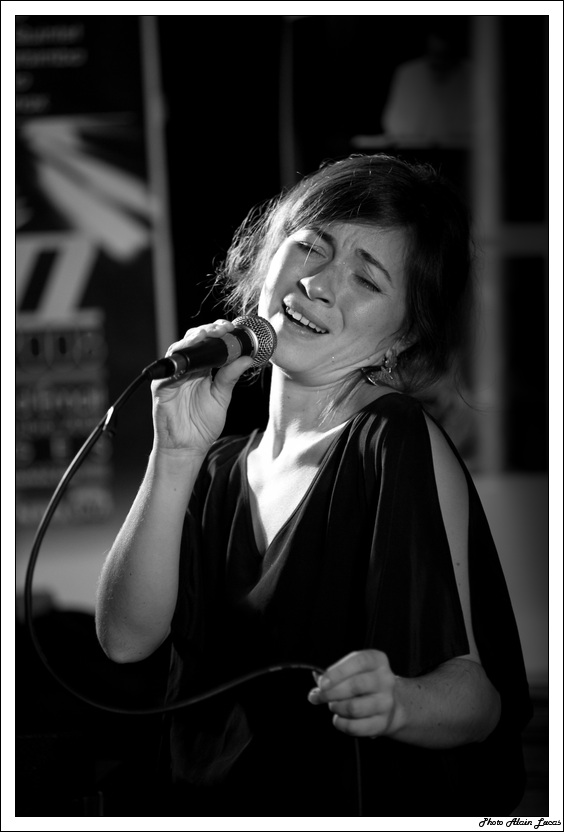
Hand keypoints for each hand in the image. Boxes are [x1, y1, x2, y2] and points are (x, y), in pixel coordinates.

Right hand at [151, 319, 254, 455]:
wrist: (187, 447)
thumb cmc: (203, 424)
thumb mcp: (222, 396)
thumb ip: (230, 376)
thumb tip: (247, 358)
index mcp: (202, 369)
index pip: (209, 344)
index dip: (219, 333)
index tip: (233, 328)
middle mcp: (187, 369)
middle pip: (194, 341)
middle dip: (208, 331)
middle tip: (223, 329)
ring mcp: (173, 376)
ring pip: (180, 349)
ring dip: (194, 339)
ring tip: (207, 334)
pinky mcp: (161, 386)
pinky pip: (168, 368)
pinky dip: (178, 359)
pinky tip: (191, 354)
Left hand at [308, 649, 402, 738]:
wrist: (390, 703)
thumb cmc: (364, 682)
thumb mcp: (353, 669)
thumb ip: (333, 673)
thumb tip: (317, 679)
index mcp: (377, 660)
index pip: (359, 662)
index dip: (337, 672)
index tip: (322, 683)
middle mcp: (385, 680)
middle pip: (355, 686)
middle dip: (331, 693)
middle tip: (319, 696)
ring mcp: (386, 703)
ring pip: (353, 708)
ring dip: (336, 708)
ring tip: (333, 705)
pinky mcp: (382, 723)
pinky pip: (355, 726)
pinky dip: (340, 723)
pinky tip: (339, 718)